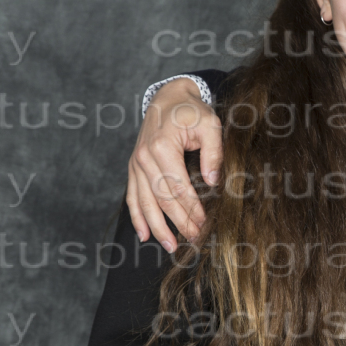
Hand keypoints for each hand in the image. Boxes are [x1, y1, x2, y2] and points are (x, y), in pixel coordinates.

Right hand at [127, 80, 221, 249]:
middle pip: (162, 199)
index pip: (179, 187)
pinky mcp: (133, 167)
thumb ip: (213, 151)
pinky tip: (144, 235)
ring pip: (144, 202)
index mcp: (162, 147)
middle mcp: (144, 157)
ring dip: (157, 227)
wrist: (167, 98)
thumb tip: (212, 181)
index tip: (205, 225)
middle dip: (179, 223)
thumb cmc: (191, 111)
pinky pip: (132, 196)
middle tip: (195, 240)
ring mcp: (136, 163)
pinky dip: (137, 217)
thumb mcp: (210, 124)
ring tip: (171, 246)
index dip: (192, 209)